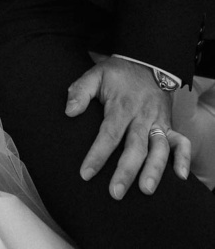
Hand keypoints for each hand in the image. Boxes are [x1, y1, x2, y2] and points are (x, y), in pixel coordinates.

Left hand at [66, 56, 190, 198]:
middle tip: (115, 192)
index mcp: (121, 106)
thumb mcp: (95, 74)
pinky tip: (180, 176)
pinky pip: (183, 142)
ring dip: (154, 169)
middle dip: (126, 171)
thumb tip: (69, 111)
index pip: (109, 134)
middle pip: (135, 146)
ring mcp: (158, 122)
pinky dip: (184, 158)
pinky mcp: (169, 125)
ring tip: (146, 189)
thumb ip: (80, 91)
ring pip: (159, 148)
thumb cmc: (117, 73)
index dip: (97, 155)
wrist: (146, 62)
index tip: (86, 174)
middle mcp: (142, 116)